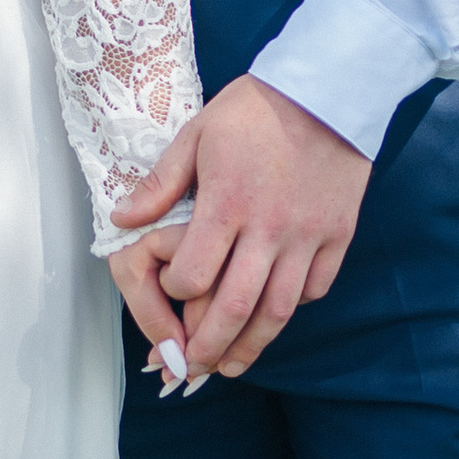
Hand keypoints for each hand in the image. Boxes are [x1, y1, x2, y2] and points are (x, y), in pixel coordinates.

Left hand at [113, 78, 371, 381]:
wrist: (328, 89)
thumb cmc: (255, 109)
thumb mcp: (197, 135)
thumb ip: (160, 184)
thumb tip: (121, 219)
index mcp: (227, 204)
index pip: (194, 275)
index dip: (177, 295)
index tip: (172, 294)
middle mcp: (268, 228)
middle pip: (236, 307)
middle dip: (209, 345)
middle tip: (193, 369)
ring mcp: (307, 235)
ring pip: (279, 309)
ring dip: (252, 345)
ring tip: (231, 366)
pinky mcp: (337, 235)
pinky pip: (315, 287)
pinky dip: (294, 306)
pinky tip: (274, 315)